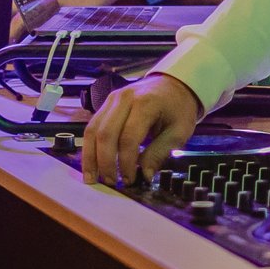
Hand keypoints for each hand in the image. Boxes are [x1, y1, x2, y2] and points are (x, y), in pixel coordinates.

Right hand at [81, 72, 202, 186]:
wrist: (173, 86)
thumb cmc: (178, 109)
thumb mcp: (179, 132)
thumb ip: (160, 153)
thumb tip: (144, 176)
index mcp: (146, 103)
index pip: (129, 137)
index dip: (126, 162)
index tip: (130, 180)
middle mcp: (124, 98)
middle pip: (106, 133)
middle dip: (105, 161)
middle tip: (110, 182)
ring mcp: (112, 99)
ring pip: (93, 130)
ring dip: (90, 157)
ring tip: (92, 178)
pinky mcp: (105, 104)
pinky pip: (92, 127)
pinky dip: (89, 147)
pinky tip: (91, 164)